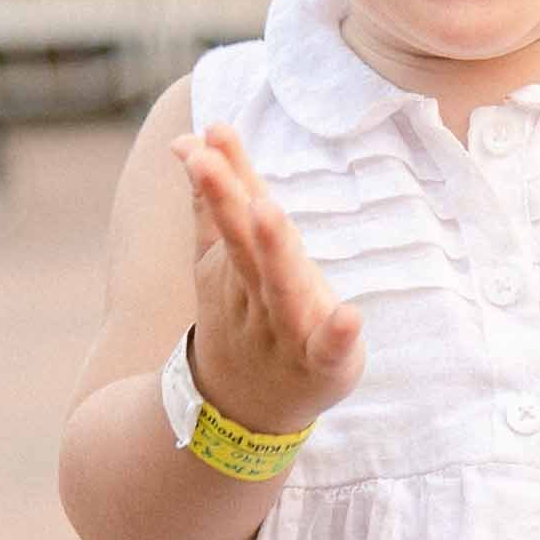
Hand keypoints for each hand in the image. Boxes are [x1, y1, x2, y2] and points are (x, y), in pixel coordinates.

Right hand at [174, 125, 364, 435]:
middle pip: (242, 247)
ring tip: (268, 209)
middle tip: (212, 159)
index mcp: (239, 265)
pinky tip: (351, 315)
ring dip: (275, 252)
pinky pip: (328, 350)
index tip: (209, 133)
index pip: (229, 215)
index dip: (221, 175)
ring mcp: (287, 330)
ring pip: (280, 290)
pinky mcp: (321, 364)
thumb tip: (188, 140)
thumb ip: (211, 202)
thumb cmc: (243, 317)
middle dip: (228, 203)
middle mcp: (257, 295)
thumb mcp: (221, 262)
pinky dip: (337, 335)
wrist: (242, 406)